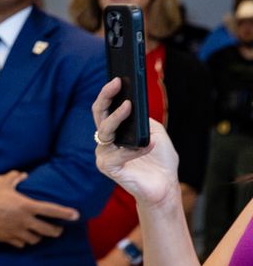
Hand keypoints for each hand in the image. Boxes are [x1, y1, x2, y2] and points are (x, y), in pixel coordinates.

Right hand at [0, 170, 79, 246]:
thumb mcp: (0, 183)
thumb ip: (13, 178)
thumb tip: (22, 174)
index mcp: (26, 206)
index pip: (51, 210)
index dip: (65, 213)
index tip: (75, 215)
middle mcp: (24, 221)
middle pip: (48, 230)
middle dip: (56, 231)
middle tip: (57, 230)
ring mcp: (16, 231)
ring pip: (35, 239)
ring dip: (38, 237)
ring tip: (38, 233)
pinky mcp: (7, 238)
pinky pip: (21, 244)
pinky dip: (23, 241)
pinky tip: (21, 237)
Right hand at [93, 79, 179, 210]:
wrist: (165, 186)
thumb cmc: (160, 160)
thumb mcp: (155, 132)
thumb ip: (142, 119)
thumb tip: (133, 104)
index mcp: (116, 132)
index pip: (106, 109)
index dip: (109, 93)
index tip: (118, 79)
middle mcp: (106, 141)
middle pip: (99, 115)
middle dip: (105, 97)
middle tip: (116, 84)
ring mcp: (105, 154)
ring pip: (105, 131)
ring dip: (117, 118)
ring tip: (129, 107)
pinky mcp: (109, 168)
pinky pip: (117, 154)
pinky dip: (135, 149)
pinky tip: (150, 144)